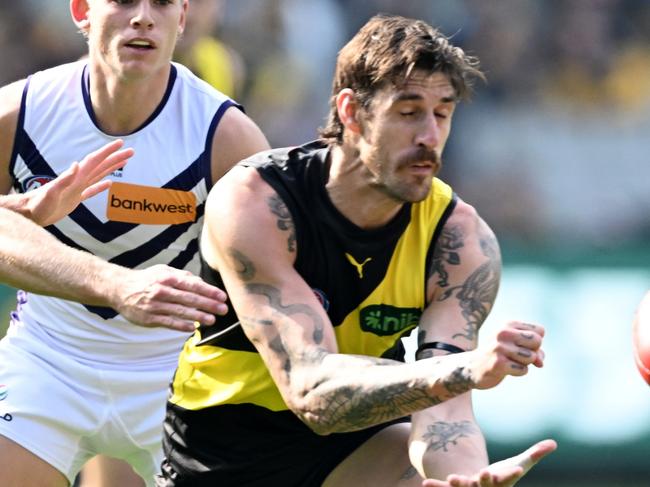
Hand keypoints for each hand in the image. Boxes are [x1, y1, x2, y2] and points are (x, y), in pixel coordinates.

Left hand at [27, 139, 132, 225]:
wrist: (30, 213)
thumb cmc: (39, 204)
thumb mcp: (52, 192)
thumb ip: (64, 179)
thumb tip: (76, 164)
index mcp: (76, 177)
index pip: (95, 161)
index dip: (108, 151)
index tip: (120, 144)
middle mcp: (78, 180)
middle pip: (101, 165)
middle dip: (115, 157)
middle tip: (131, 151)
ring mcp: (77, 188)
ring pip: (99, 175)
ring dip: (111, 168)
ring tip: (124, 162)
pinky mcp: (75, 198)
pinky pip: (92, 190)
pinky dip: (102, 186)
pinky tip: (109, 184)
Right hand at [112, 264, 228, 331]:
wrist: (119, 289)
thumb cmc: (146, 279)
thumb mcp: (163, 271)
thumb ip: (182, 276)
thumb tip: (200, 282)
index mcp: (167, 278)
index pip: (192, 285)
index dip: (209, 291)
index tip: (222, 296)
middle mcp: (162, 291)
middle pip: (189, 299)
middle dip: (208, 304)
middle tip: (223, 309)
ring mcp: (155, 306)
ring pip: (180, 312)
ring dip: (198, 316)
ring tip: (212, 320)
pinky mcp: (149, 318)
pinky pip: (168, 323)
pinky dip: (181, 326)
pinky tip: (192, 328)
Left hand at [422, 439, 556, 486]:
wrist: (484, 486)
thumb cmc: (503, 475)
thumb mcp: (519, 464)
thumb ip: (534, 455)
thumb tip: (554, 443)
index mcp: (502, 483)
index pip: (509, 478)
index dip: (511, 474)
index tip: (517, 469)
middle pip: (487, 486)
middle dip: (486, 481)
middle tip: (484, 473)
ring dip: (460, 484)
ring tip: (454, 477)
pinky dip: (436, 486)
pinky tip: (425, 482)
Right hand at [467, 321, 545, 389]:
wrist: (473, 367)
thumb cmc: (500, 355)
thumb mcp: (517, 346)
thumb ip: (535, 351)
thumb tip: (540, 363)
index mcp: (509, 324)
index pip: (540, 331)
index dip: (535, 342)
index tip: (522, 346)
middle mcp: (503, 333)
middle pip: (537, 340)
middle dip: (533, 352)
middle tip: (517, 355)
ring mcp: (499, 348)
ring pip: (531, 357)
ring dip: (524, 363)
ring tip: (509, 361)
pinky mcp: (498, 364)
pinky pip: (523, 370)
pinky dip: (518, 372)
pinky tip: (505, 369)